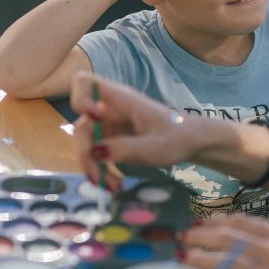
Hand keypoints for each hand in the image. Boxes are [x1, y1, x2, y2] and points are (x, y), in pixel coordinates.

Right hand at [70, 72, 192, 190]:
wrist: (189, 142)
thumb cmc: (176, 137)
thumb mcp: (154, 146)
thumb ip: (125, 148)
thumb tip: (94, 153)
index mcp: (120, 100)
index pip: (85, 82)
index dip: (80, 98)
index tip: (91, 119)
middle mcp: (108, 110)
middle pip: (81, 125)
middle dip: (85, 153)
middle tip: (99, 177)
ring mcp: (108, 126)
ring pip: (85, 144)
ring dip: (92, 168)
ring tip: (112, 187)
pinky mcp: (110, 141)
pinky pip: (95, 155)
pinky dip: (100, 171)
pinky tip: (113, 184)